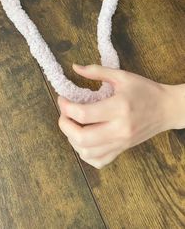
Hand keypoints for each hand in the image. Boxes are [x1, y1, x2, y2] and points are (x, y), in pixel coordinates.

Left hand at [58, 64, 184, 168]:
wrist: (167, 108)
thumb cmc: (145, 90)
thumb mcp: (122, 76)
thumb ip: (97, 71)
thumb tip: (75, 67)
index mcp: (119, 108)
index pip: (83, 114)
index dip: (66, 107)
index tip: (63, 98)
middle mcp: (119, 129)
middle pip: (81, 138)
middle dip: (64, 125)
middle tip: (64, 113)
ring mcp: (121, 143)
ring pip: (87, 152)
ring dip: (72, 139)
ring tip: (72, 125)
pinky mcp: (122, 150)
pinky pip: (98, 161)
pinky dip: (85, 153)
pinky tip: (84, 140)